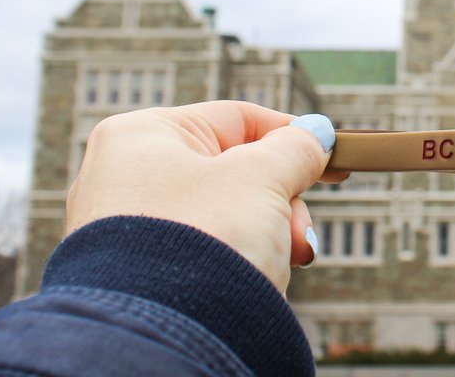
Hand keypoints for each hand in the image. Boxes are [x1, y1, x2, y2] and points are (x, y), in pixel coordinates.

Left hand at [66, 101, 343, 291]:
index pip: (236, 119)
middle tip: (300, 230)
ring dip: (267, 233)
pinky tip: (253, 279)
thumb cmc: (204, 241)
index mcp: (141, 135)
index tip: (332, 156)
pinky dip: (237, 259)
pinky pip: (204, 249)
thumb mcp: (263, 179)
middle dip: (281, 201)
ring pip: (224, 213)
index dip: (291, 136)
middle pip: (233, 170)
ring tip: (281, 260)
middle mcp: (122, 176)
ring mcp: (127, 227)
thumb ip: (295, 149)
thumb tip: (316, 134)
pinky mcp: (138, 272)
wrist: (164, 336)